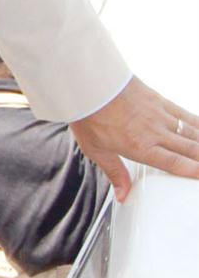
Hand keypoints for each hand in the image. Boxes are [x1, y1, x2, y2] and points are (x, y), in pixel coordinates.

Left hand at [69, 73, 198, 201]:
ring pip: (190, 131)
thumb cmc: (90, 114)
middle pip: (189, 148)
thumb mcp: (96, 150)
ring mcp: (159, 115)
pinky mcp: (159, 100)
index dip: (193, 171)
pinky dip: (196, 122)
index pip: (175, 163)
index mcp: (140, 147)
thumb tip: (123, 194)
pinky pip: (184, 113)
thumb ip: (115, 173)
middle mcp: (155, 132)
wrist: (90, 83)